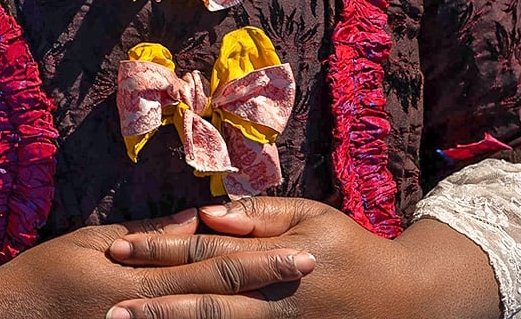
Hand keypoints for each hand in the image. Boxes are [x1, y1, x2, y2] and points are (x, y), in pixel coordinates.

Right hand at [0, 212, 313, 318]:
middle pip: (226, 298)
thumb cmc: (44, 276)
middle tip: (317, 271)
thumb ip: (147, 237)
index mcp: (141, 280)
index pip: (215, 266)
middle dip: (273, 284)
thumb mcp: (90, 244)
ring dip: (259, 313)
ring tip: (303, 303)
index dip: (263, 258)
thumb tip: (195, 221)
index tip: (304, 249)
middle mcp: (149, 314)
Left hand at [105, 196, 498, 318]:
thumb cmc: (352, 249)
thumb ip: (256, 216)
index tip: (118, 250)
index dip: (160, 252)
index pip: (207, 252)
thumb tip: (203, 212)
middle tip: (108, 309)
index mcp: (277, 259)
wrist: (411, 301)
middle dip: (155, 308)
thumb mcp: (311, 216)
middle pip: (205, 305)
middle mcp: (278, 301)